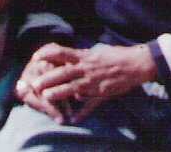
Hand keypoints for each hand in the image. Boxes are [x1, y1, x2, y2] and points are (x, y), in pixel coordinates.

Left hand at [22, 43, 156, 122]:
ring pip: (74, 88)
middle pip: (63, 73)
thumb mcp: (95, 51)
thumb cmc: (115, 55)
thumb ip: (79, 57)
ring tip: (46, 97)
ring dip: (59, 93)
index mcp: (84, 56)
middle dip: (48, 78)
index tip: (35, 58)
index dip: (46, 54)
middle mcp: (87, 69)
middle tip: (34, 83)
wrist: (135, 64)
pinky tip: (74, 120)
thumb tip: (64, 58)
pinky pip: (91, 105)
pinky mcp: (103, 94)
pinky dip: (83, 112)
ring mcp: (94, 82)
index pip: (61, 52)